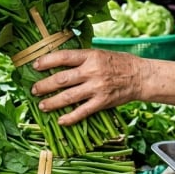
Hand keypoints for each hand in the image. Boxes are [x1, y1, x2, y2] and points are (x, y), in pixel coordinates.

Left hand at [31, 49, 145, 125]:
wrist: (140, 76)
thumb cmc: (119, 63)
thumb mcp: (99, 53)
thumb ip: (81, 58)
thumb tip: (59, 61)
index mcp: (90, 56)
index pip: (63, 57)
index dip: (47, 61)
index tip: (35, 66)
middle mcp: (92, 71)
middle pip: (61, 79)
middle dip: (44, 85)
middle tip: (34, 89)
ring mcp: (97, 88)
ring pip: (68, 97)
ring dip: (52, 102)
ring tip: (41, 105)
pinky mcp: (102, 102)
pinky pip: (83, 112)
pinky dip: (70, 117)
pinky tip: (60, 120)